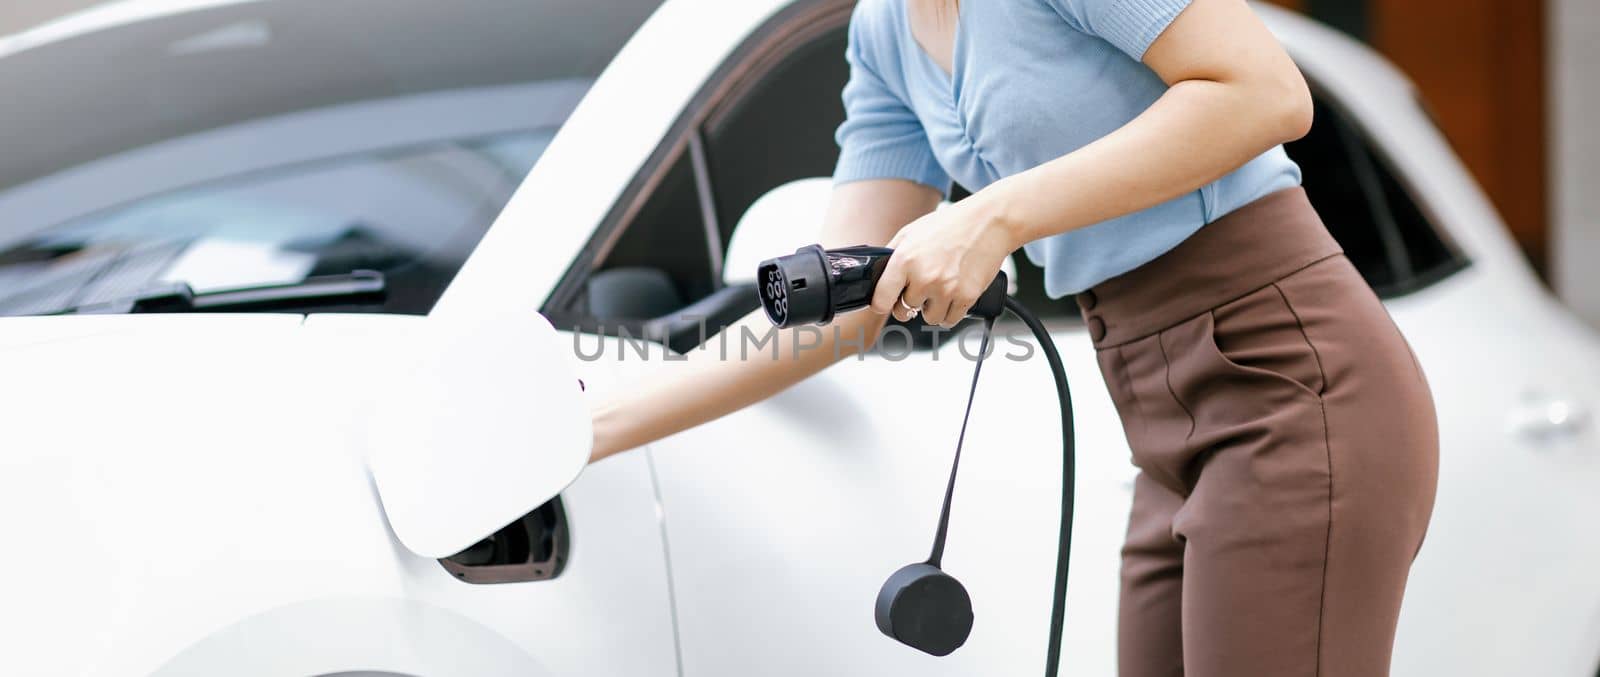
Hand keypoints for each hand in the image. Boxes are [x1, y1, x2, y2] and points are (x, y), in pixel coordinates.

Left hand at [869, 192, 1017, 326]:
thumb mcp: (912, 231)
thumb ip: (892, 254)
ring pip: (929, 318)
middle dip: (909, 304)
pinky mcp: (966, 297)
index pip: (881, 299)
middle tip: (920, 291)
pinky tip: (953, 295)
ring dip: (932, 309)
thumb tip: (878, 274)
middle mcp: (924, 277)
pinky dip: (951, 312)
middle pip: (905, 311)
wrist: (990, 222)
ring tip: (940, 290)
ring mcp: (946, 289)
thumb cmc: (951, 224)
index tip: (885, 303)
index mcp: (905, 260)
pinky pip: (951, 320)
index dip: (881, 304)